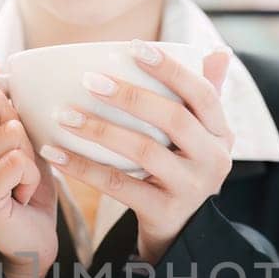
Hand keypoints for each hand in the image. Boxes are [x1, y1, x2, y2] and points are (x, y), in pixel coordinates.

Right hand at [0, 40, 57, 277]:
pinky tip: (20, 194)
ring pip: (12, 130)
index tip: (5, 122)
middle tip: (15, 159)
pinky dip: (32, 176)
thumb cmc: (19, 180)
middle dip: (21, 128)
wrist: (27, 241)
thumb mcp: (8, 128)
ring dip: (30, 156)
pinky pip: (19, 160)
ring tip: (18, 178)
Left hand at [38, 40, 232, 263]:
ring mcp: (190, 188)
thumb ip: (206, 96)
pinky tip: (56, 154)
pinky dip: (84, 168)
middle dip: (131, 96)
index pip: (204, 94)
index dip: (171, 69)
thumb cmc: (183, 169)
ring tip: (64, 115)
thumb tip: (218, 51)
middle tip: (89, 80)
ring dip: (101, 130)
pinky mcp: (163, 211)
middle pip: (174, 120)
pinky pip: (118, 185)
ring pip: (144, 151)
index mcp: (222, 134)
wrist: (182, 231)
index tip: (135, 46)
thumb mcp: (202, 137)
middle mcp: (213, 160)